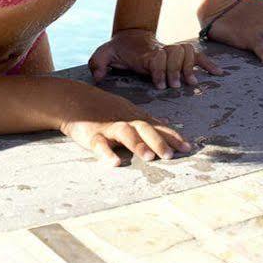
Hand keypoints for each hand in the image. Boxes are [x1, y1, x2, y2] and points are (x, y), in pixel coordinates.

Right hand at [56, 85, 191, 165]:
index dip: (172, 136)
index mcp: (135, 117)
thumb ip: (148, 118)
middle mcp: (125, 120)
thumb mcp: (128, 110)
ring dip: (137, 144)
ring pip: (125, 134)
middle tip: (171, 155)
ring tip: (149, 157)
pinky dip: (106, 153)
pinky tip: (114, 163)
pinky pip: (100, 144)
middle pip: (145, 128)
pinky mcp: (92, 134)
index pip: (157, 126)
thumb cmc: (104, 107)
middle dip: (158, 141)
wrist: (74, 99)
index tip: (188, 148)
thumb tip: (167, 121)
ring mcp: (108, 127)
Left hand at [90, 28, 222, 90]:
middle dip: (176, 69)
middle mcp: (161, 51)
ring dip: (190, 67)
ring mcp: (171, 51)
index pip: (157, 58)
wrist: (131, 35)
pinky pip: (197, 56)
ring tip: (190, 82)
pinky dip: (208, 63)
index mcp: (144, 53)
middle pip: (175, 53)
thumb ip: (99, 63)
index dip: (160, 70)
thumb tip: (98, 76)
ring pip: (187, 51)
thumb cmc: (118, 49)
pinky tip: (218, 73)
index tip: (159, 84)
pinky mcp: (179, 55)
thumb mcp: (104, 53)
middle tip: (174, 86)